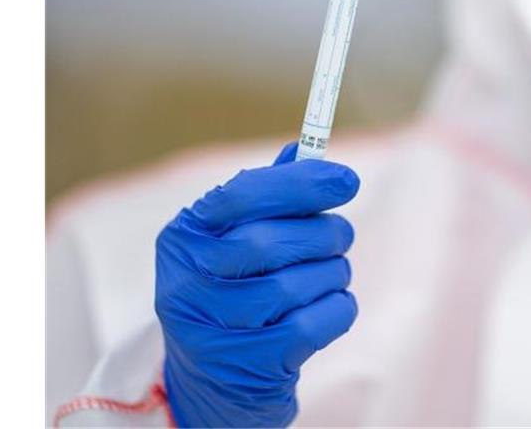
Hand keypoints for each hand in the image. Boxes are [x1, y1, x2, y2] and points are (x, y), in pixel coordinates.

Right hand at [155, 142, 358, 426]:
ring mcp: (214, 329)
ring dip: (333, 272)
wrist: (214, 379)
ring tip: (326, 275)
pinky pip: (319, 321)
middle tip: (339, 235)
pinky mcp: (249, 365)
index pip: (242, 195)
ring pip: (301, 282)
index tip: (347, 180)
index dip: (300, 184)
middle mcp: (187, 282)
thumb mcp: (235, 238)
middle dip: (324, 233)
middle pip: (273, 241)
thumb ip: (269, 194)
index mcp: (183, 236)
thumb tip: (305, 150)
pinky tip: (325, 308)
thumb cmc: (234, 289)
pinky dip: (337, 307)